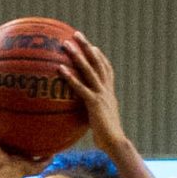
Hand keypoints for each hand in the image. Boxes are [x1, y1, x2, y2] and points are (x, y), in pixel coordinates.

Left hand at [57, 35, 125, 151]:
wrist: (116, 143)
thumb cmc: (108, 138)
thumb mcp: (102, 122)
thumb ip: (95, 115)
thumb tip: (89, 119)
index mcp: (110, 93)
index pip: (107, 70)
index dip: (100, 57)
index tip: (93, 47)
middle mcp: (107, 90)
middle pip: (97, 62)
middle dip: (87, 47)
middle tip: (76, 34)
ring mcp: (101, 95)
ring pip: (89, 70)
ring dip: (77, 55)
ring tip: (66, 44)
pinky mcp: (94, 103)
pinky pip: (80, 87)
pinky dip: (70, 77)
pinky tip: (60, 70)